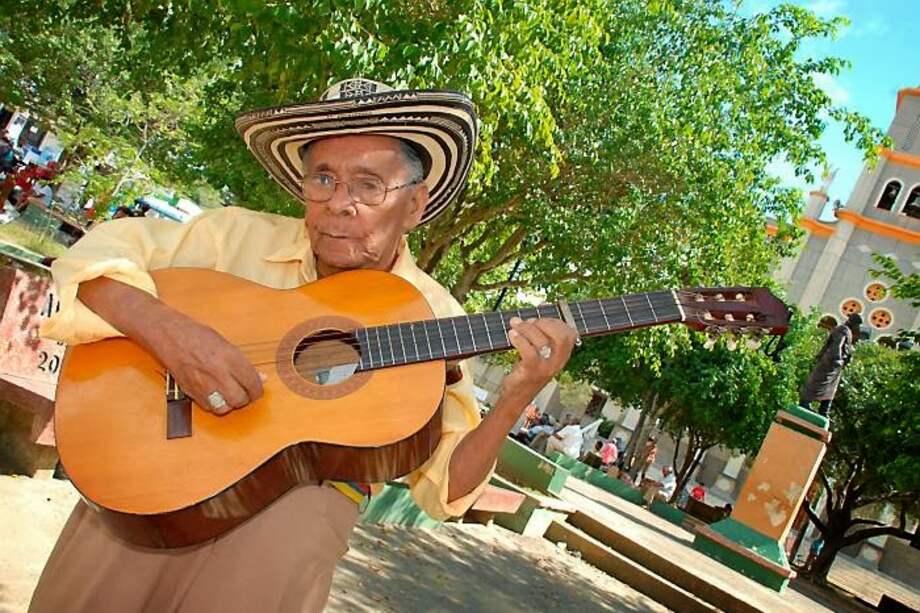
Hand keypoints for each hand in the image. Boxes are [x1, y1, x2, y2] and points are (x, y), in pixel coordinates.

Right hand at [149, 309, 263, 414]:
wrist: (170, 335)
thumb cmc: (198, 335)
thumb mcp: (226, 344)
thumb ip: (243, 363)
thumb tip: (260, 378)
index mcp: (229, 357)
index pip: (252, 382)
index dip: (258, 389)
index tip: (258, 388)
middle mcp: (217, 372)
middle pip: (240, 399)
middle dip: (246, 398)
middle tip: (246, 392)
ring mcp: (202, 384)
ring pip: (224, 407)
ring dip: (231, 403)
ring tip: (231, 394)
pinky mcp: (191, 391)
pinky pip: (209, 407)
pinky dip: (215, 404)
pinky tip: (216, 394)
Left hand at [501, 317, 576, 401]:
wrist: (515, 397)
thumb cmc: (526, 371)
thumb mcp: (538, 352)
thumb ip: (539, 332)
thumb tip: (540, 308)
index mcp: (562, 356)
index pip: (570, 333)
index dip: (555, 320)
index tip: (540, 314)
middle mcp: (558, 362)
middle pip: (562, 336)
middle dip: (544, 323)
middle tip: (528, 322)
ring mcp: (546, 368)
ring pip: (543, 341)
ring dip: (526, 328)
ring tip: (515, 325)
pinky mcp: (532, 372)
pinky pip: (529, 352)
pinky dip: (520, 339)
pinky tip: (512, 334)